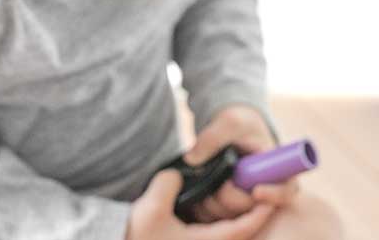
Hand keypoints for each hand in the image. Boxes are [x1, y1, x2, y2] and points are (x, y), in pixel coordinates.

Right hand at [126, 168, 275, 239]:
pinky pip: (212, 233)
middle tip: (260, 193)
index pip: (241, 230)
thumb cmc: (138, 237)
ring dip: (235, 218)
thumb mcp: (151, 208)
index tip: (269, 198)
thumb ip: (168, 184)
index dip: (258, 214)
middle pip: (238, 234)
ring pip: (225, 233)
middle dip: (251, 215)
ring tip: (242, 195)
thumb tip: (178, 173)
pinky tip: (213, 205)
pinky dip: (221, 222)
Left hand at [182, 105, 298, 222]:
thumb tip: (192, 160)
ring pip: (233, 215)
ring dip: (215, 203)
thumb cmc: (239, 122)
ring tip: (206, 185)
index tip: (256, 191)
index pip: (286, 189)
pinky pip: (217, 215)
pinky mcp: (229, 204)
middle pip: (253, 208)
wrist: (231, 127)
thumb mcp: (229, 121)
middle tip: (220, 182)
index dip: (273, 195)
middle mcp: (264, 188)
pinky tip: (197, 194)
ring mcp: (246, 199)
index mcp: (275, 169)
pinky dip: (205, 207)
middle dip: (231, 198)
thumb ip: (213, 137)